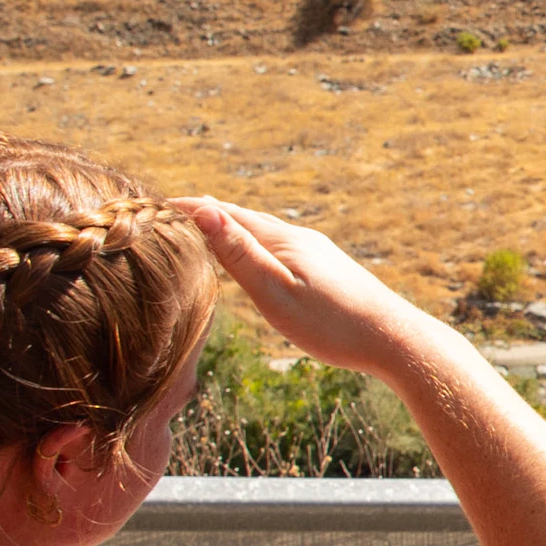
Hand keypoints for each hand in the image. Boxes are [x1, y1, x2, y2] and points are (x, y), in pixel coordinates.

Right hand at [180, 197, 431, 374]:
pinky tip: (257, 257)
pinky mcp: (327, 269)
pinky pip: (280, 247)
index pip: (226, 214)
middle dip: (207, 213)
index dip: (189, 209)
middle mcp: (300, 238)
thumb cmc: (332, 323)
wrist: (394, 339)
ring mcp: (317, 252)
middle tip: (169, 210)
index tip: (152, 205)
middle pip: (244, 219)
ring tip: (206, 227)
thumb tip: (205, 210)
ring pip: (264, 232)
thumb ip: (239, 254)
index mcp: (283, 240)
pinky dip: (255, 244)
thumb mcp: (275, 291)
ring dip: (232, 227)